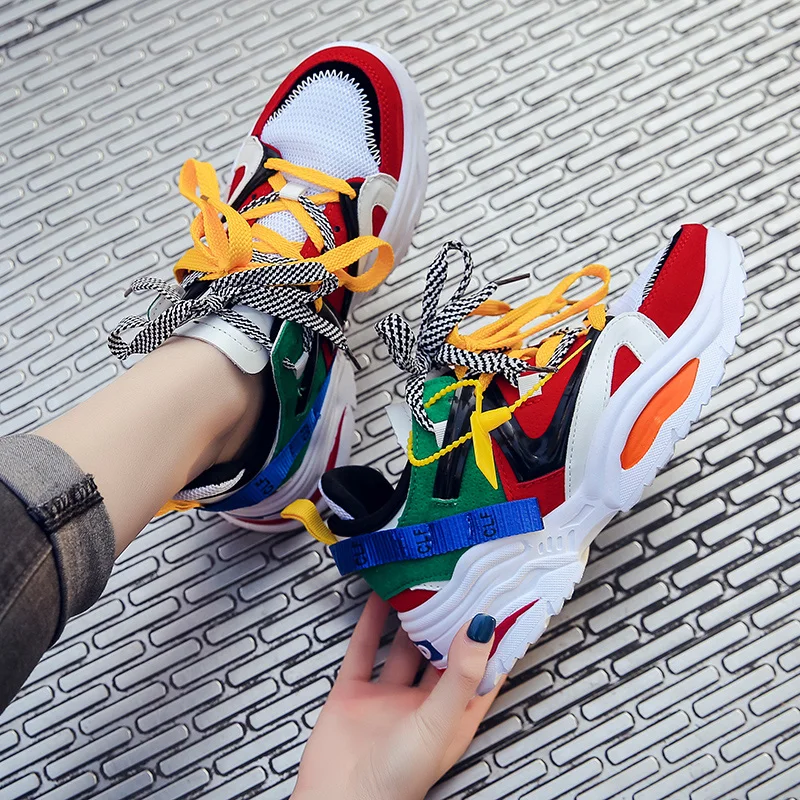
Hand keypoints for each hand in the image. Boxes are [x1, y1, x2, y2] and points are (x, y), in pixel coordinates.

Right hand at [292, 593, 502, 799]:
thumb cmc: (397, 781)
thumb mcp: (438, 723)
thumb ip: (460, 675)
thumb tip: (483, 627)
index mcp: (454, 716)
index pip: (482, 670)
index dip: (493, 638)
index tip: (501, 600)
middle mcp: (424, 704)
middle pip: (442, 652)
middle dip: (450, 620)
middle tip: (458, 579)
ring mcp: (388, 697)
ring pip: (404, 647)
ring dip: (412, 618)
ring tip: (421, 581)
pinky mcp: (354, 692)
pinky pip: (365, 649)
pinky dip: (372, 622)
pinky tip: (380, 597)